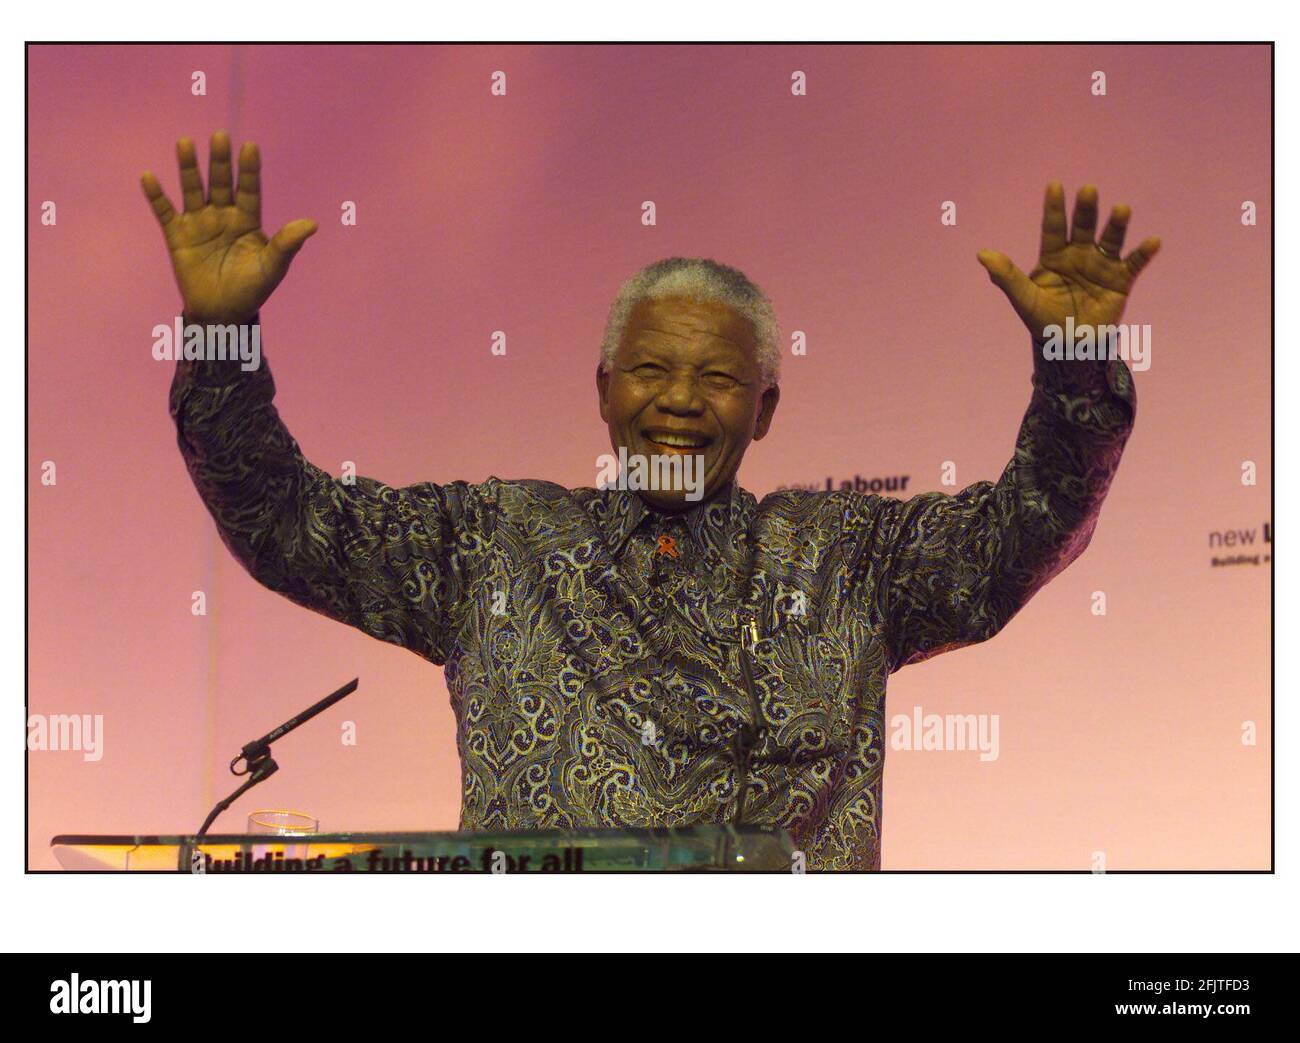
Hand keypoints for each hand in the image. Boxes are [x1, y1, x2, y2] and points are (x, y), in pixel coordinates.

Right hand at [141, 131, 316, 323]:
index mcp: (248, 220)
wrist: (223, 313)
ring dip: (189, 168)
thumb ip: (288, 244)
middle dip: (220, 161)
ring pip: (193, 189)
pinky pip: (165, 212)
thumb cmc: (252, 289)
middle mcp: (223, 215)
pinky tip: (149, 177)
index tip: (250, 147)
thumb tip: (312, 224)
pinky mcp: (177, 235)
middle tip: (220, 137)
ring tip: (185, 143)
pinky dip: (157, 196)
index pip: (249, 190)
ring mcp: (199, 223)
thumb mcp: (273, 267)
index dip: (249, 170)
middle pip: (221, 183)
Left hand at [977, 182, 1159, 342]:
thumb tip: (981, 254)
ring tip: (1121, 209)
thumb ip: (1005, 276)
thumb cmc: (1043, 321)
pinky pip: (1134, 263)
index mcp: (1054, 255)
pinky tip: (1153, 241)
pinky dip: (1143, 253)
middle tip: (1088, 190)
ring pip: (1110, 239)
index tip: (1054, 186)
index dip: (1054, 208)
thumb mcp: (1024, 299)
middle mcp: (1079, 254)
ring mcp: (1101, 265)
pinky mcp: (1121, 280)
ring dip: (1116, 224)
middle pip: (1083, 227)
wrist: (1070, 347)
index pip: (1053, 228)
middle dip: (1086, 209)